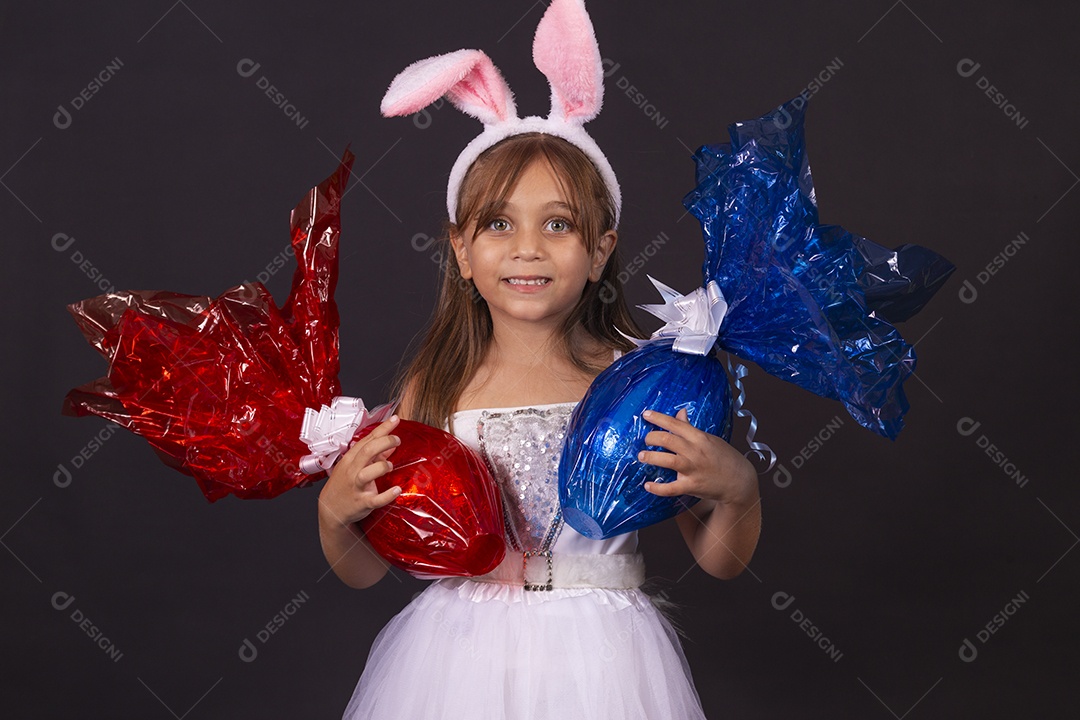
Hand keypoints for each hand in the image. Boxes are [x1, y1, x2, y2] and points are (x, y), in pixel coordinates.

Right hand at [318, 415, 403, 527]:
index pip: (367, 440)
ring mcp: (356, 486)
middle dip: (384, 442)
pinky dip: (387, 495)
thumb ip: (374, 456)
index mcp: (351, 459)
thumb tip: (391, 445)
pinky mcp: (362, 502)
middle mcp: (353, 470)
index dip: (382, 429)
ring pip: (367, 473)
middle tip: (397, 440)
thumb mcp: (354, 466)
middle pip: (367, 451)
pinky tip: (397, 490)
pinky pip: (375, 499)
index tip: (395, 420)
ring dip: (382, 467)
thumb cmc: (344, 485)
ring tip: (391, 466)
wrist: (331, 510)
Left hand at [638, 408, 757, 505]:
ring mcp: (693, 469)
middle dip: (651, 438)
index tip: (646, 414)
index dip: (658, 418)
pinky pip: (671, 488)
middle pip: (667, 439)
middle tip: (646, 440)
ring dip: (650, 457)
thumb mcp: (709, 439)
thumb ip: (691, 428)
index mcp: (699, 437)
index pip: (675, 424)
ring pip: (666, 460)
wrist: (739, 480)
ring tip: (642, 456)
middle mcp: (695, 451)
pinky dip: (657, 488)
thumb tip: (680, 413)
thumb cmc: (724, 458)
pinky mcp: (691, 486)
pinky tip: (648, 485)